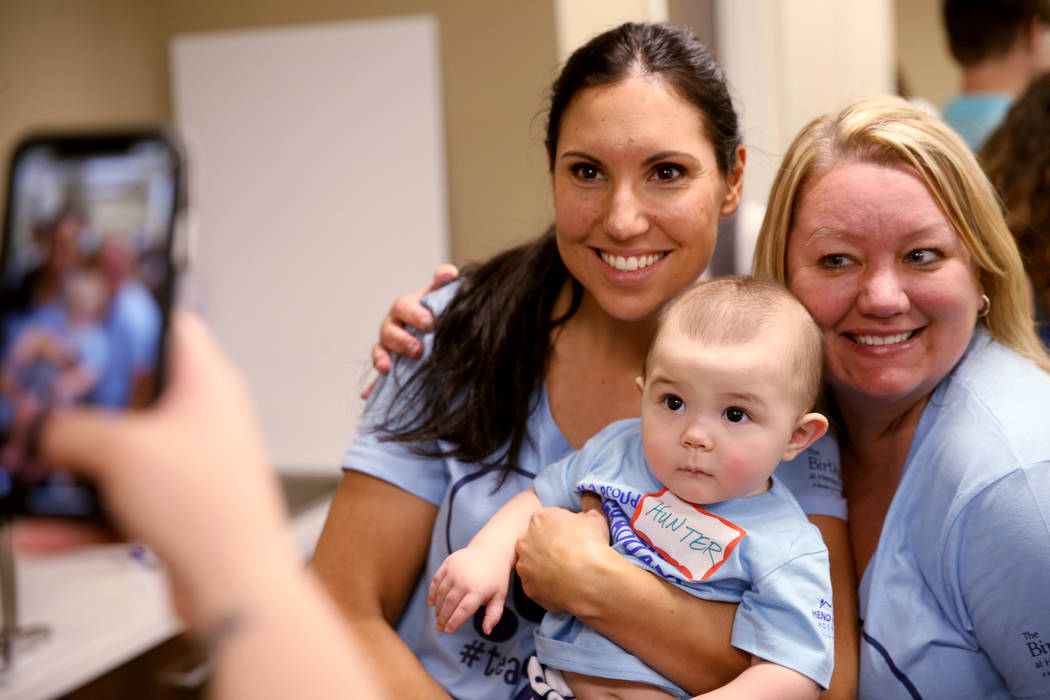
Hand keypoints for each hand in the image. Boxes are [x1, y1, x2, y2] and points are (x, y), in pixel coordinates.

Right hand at [39, 311, 296, 630]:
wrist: (236, 584)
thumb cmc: (213, 509)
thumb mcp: (122, 450)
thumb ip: (73, 431)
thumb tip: (50, 433)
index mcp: (208, 384)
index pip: (171, 326)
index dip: (129, 319)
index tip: (88, 325)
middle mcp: (204, 420)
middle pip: (133, 395)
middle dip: (83, 405)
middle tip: (46, 406)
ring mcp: (191, 465)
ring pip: (121, 454)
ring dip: (74, 467)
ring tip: (34, 472)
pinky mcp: (178, 506)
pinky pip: (121, 501)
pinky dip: (82, 515)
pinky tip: (42, 529)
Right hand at [362, 264, 458, 397]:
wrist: (442, 329)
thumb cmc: (441, 310)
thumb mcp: (445, 294)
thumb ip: (446, 281)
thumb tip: (448, 273)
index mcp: (408, 307)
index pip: (406, 306)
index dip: (415, 314)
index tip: (430, 323)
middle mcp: (395, 325)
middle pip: (390, 329)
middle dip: (402, 340)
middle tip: (418, 350)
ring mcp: (390, 345)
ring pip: (381, 350)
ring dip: (382, 358)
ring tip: (388, 368)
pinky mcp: (390, 364)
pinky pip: (380, 374)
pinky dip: (372, 385)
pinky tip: (367, 395)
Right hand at [427, 546, 508, 634]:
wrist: (491, 550)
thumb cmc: (496, 577)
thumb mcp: (500, 596)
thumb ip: (494, 615)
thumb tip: (487, 631)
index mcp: (478, 590)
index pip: (462, 611)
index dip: (454, 622)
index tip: (448, 630)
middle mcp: (464, 580)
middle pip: (449, 604)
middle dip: (443, 618)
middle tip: (439, 627)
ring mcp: (455, 570)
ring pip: (441, 594)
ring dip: (438, 608)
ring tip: (438, 617)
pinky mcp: (448, 563)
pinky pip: (436, 580)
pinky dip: (432, 593)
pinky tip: (432, 603)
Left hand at [513, 503, 609, 612]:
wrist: (589, 579)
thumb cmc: (591, 544)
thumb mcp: (596, 518)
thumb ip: (590, 503)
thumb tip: (590, 494)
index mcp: (539, 519)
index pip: (547, 520)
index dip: (562, 529)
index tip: (574, 537)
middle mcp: (525, 541)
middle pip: (535, 542)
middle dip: (548, 547)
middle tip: (569, 555)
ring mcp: (524, 566)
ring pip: (532, 564)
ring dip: (544, 567)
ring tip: (566, 573)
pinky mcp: (528, 588)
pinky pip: (536, 585)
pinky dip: (546, 586)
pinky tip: (562, 587)